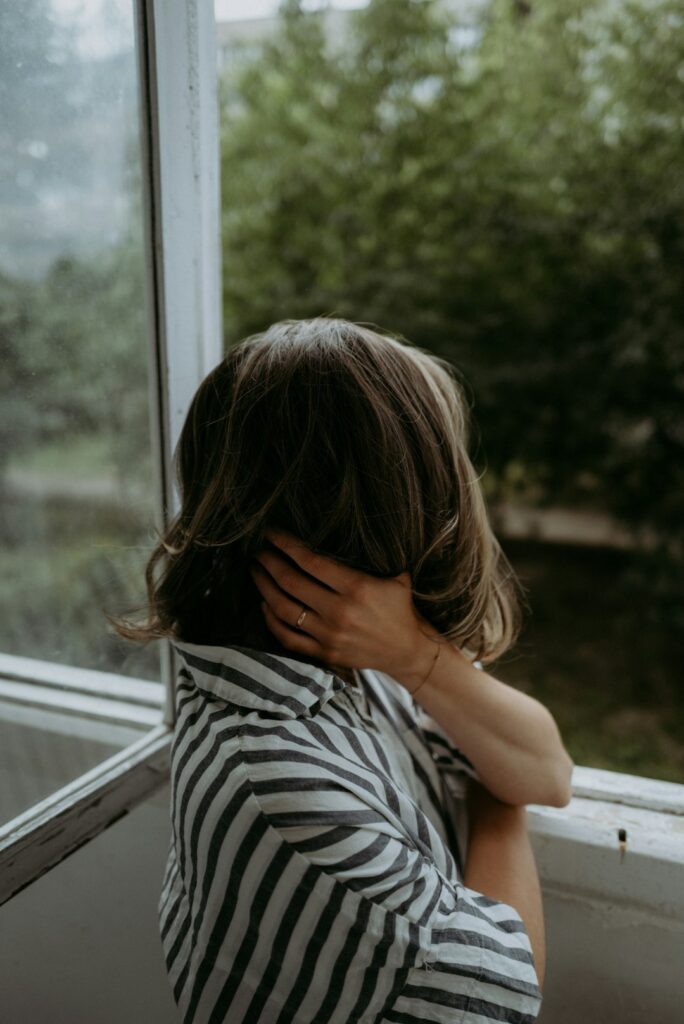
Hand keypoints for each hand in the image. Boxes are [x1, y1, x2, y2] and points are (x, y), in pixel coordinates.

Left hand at [247, 526, 439, 684]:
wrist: (408, 651)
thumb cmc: (400, 609)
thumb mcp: (396, 576)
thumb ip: (373, 557)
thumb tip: (349, 530)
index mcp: (356, 588)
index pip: (311, 561)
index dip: (287, 545)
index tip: (272, 533)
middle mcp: (339, 611)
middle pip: (291, 582)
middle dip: (270, 562)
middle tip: (259, 550)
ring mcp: (329, 635)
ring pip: (283, 609)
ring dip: (264, 587)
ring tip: (256, 571)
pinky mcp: (324, 653)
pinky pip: (287, 637)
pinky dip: (271, 620)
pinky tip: (264, 604)